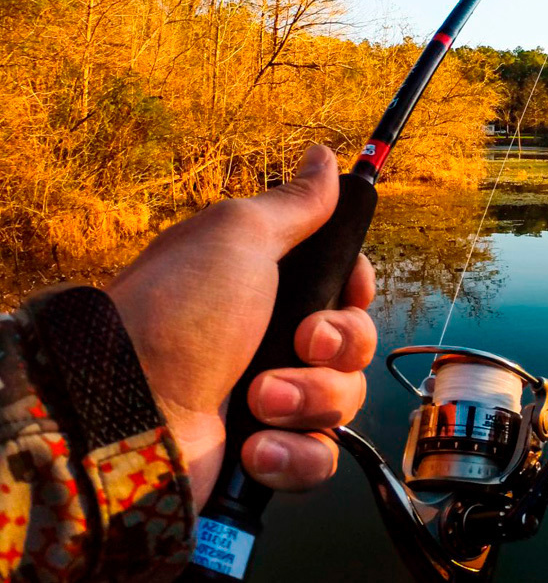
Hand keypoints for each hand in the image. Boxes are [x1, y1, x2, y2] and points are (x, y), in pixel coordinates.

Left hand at [106, 145, 377, 508]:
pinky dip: (294, 454)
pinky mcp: (265, 456)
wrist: (124, 413)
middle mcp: (271, 343)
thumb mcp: (237, 237)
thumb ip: (293, 203)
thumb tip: (325, 156)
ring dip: (310, 399)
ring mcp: (269, 403)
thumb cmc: (177, 313)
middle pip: (355, 343)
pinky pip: (319, 458)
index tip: (348, 289)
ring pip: (343, 402)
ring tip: (258, 400)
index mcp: (268, 289)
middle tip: (301, 342)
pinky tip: (255, 447)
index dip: (357, 291)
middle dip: (338, 344)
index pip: (347, 288)